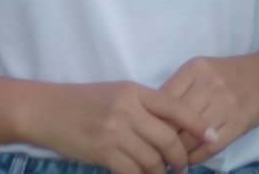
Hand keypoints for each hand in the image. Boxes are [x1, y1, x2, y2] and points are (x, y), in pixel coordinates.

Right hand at [16, 81, 200, 173]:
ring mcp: (115, 132)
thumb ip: (143, 108)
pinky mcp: (103, 152)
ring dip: (161, 172)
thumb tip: (172, 129)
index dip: (198, 124)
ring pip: (152, 160)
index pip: (176, 107)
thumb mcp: (117, 94)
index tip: (212, 136)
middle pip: (168, 138)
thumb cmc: (83, 102)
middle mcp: (128, 110)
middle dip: (181, 157)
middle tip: (183, 167)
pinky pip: (132, 172)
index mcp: (135, 92)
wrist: (45, 110)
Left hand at [160, 54, 258, 166]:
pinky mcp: (238, 123)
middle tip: (153, 151)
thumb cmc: (227, 76)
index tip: (145, 133)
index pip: (163, 101)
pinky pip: (210, 147)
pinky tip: (189, 160)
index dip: (151, 121)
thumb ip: (177, 89)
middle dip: (161, 140)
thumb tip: (149, 118)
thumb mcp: (200, 71)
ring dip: (178, 153)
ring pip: (190, 137)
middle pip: (175, 121)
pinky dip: (196, 158)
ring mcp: (225, 105)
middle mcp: (209, 85)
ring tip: (170, 159)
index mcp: (194, 69)